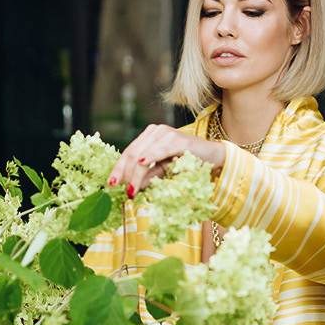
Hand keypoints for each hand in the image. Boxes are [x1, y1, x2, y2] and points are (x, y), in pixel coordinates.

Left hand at [109, 125, 225, 198]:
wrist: (213, 157)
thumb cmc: (188, 163)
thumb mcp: (163, 171)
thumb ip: (148, 176)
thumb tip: (132, 188)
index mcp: (148, 137)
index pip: (128, 153)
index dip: (118, 169)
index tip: (111, 184)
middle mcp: (155, 131)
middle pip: (132, 153)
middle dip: (125, 174)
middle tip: (125, 192)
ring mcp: (166, 133)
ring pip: (142, 153)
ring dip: (135, 173)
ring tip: (132, 189)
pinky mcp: (178, 139)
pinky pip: (160, 149)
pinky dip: (150, 156)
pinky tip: (142, 162)